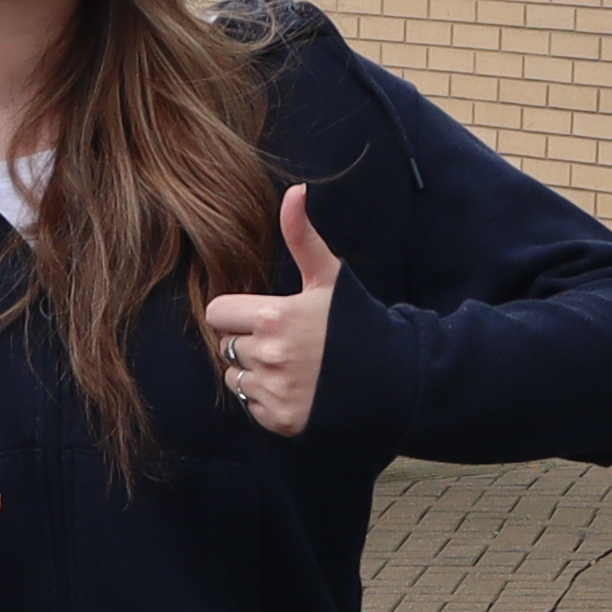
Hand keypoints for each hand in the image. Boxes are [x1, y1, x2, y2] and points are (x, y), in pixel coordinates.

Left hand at [199, 183, 340, 435]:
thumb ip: (302, 236)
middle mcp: (269, 356)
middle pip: (227, 345)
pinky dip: (268, 398)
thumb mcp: (330, 277)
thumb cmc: (357, 322)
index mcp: (273, 317)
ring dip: (255, 371)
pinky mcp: (281, 420)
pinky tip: (297, 387)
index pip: (217, 313)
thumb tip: (295, 191)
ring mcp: (275, 391)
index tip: (266, 315)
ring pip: (235, 377)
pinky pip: (251, 405)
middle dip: (250, 341)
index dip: (239, 312)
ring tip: (294, 365)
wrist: (393, 378)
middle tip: (288, 340)